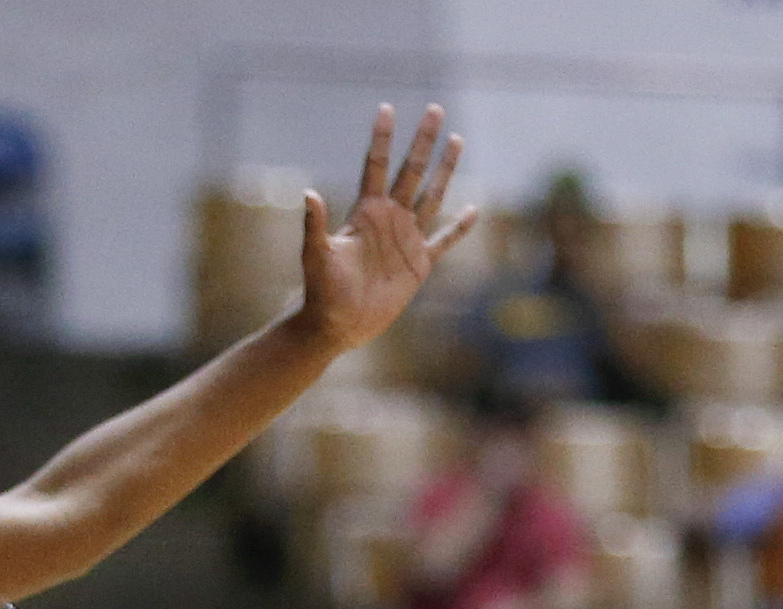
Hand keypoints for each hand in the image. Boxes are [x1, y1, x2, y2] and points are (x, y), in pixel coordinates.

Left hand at [297, 104, 476, 354]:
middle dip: (423, 141)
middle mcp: (389, 219)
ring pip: (431, 196)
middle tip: (435, 109)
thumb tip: (308, 194)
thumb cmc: (321, 293)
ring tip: (456, 140)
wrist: (335, 326)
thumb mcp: (316, 257)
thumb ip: (314, 226)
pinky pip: (444, 241)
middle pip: (411, 171)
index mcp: (366, 213)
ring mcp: (406, 239)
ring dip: (444, 169)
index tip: (387, 108)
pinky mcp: (418, 264)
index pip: (376, 166)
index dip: (382, 139)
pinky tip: (474, 210)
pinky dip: (459, 227)